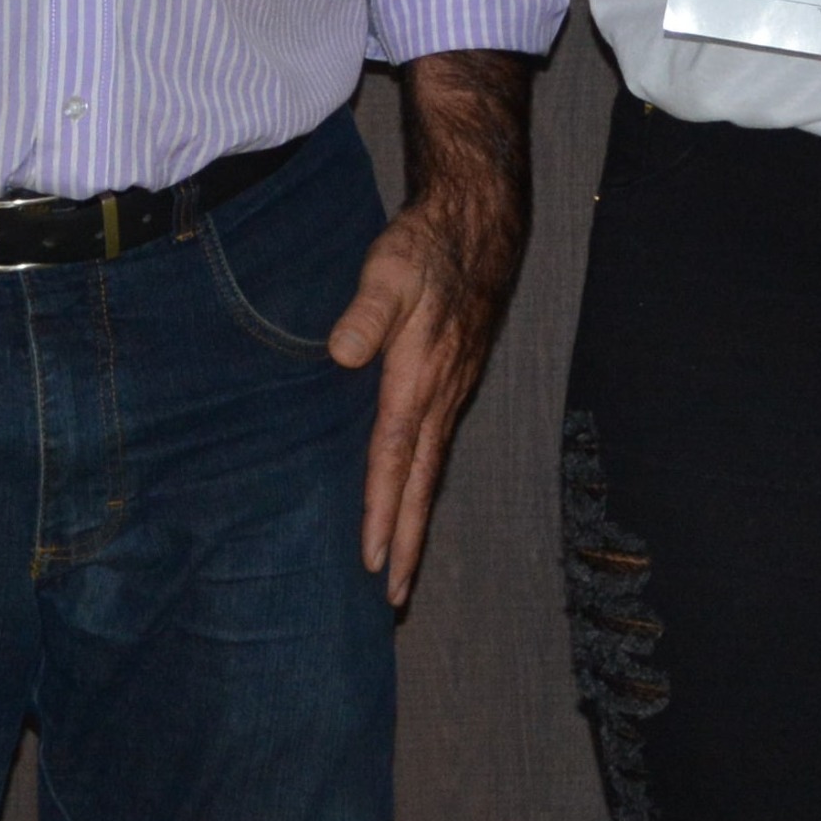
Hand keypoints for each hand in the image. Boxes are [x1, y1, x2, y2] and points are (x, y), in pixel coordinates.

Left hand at [328, 52, 533, 605]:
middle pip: (420, 483)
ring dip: (415, 520)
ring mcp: (451, 392)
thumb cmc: (426, 247)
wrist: (479, 224)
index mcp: (419, 379)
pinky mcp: (453, 382)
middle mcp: (440, 396)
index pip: (394, 458)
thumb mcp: (388, 269)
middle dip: (407, 541)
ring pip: (430, 470)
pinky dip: (421, 486)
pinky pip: (434, 448)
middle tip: (394, 597)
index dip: (381, 510)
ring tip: (403, 567)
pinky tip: (410, 498)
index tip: (372, 560)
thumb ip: (365, 312)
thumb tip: (342, 354)